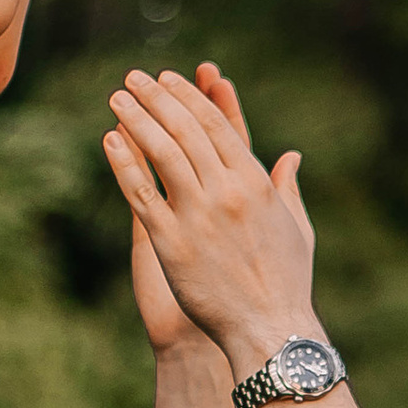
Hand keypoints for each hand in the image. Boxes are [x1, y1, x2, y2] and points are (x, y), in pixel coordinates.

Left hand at [104, 61, 320, 374]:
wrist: (268, 329)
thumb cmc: (287, 283)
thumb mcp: (297, 229)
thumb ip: (288, 187)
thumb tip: (291, 156)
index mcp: (256, 184)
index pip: (217, 126)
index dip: (191, 96)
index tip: (169, 78)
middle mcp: (226, 192)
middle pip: (185, 130)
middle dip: (157, 97)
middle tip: (135, 77)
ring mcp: (197, 215)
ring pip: (161, 152)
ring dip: (137, 118)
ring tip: (118, 97)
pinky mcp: (171, 242)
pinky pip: (141, 193)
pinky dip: (124, 162)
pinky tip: (110, 139)